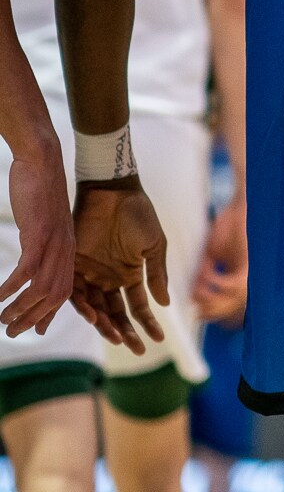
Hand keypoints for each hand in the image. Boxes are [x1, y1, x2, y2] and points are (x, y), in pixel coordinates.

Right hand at [0, 140, 73, 335]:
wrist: (42, 160)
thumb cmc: (39, 191)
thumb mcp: (44, 224)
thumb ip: (41, 245)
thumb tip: (31, 262)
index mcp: (68, 251)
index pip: (64, 291)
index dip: (50, 313)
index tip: (35, 329)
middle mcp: (66, 252)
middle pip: (54, 297)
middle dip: (33, 318)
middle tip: (12, 331)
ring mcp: (55, 244)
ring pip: (42, 289)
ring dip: (22, 308)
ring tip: (2, 319)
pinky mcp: (40, 234)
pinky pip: (29, 270)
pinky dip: (13, 287)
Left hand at [70, 183, 168, 351]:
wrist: (113, 191)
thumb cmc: (137, 214)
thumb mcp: (154, 246)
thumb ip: (157, 275)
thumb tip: (165, 304)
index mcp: (130, 274)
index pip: (137, 306)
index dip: (147, 323)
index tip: (157, 338)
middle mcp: (109, 278)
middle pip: (116, 313)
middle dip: (127, 332)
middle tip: (137, 349)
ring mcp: (91, 273)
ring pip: (96, 308)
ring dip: (106, 325)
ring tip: (118, 338)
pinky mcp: (74, 265)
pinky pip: (75, 293)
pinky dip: (85, 308)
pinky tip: (96, 319)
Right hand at [193, 195, 247, 323]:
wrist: (242, 207)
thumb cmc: (229, 229)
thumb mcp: (213, 256)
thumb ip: (206, 274)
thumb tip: (194, 294)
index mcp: (242, 282)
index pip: (234, 311)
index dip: (218, 317)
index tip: (200, 315)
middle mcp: (251, 283)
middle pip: (234, 312)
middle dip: (212, 313)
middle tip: (197, 311)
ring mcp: (251, 276)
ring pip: (231, 302)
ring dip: (210, 298)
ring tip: (198, 292)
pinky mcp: (249, 267)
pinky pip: (229, 285)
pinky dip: (214, 281)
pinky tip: (206, 272)